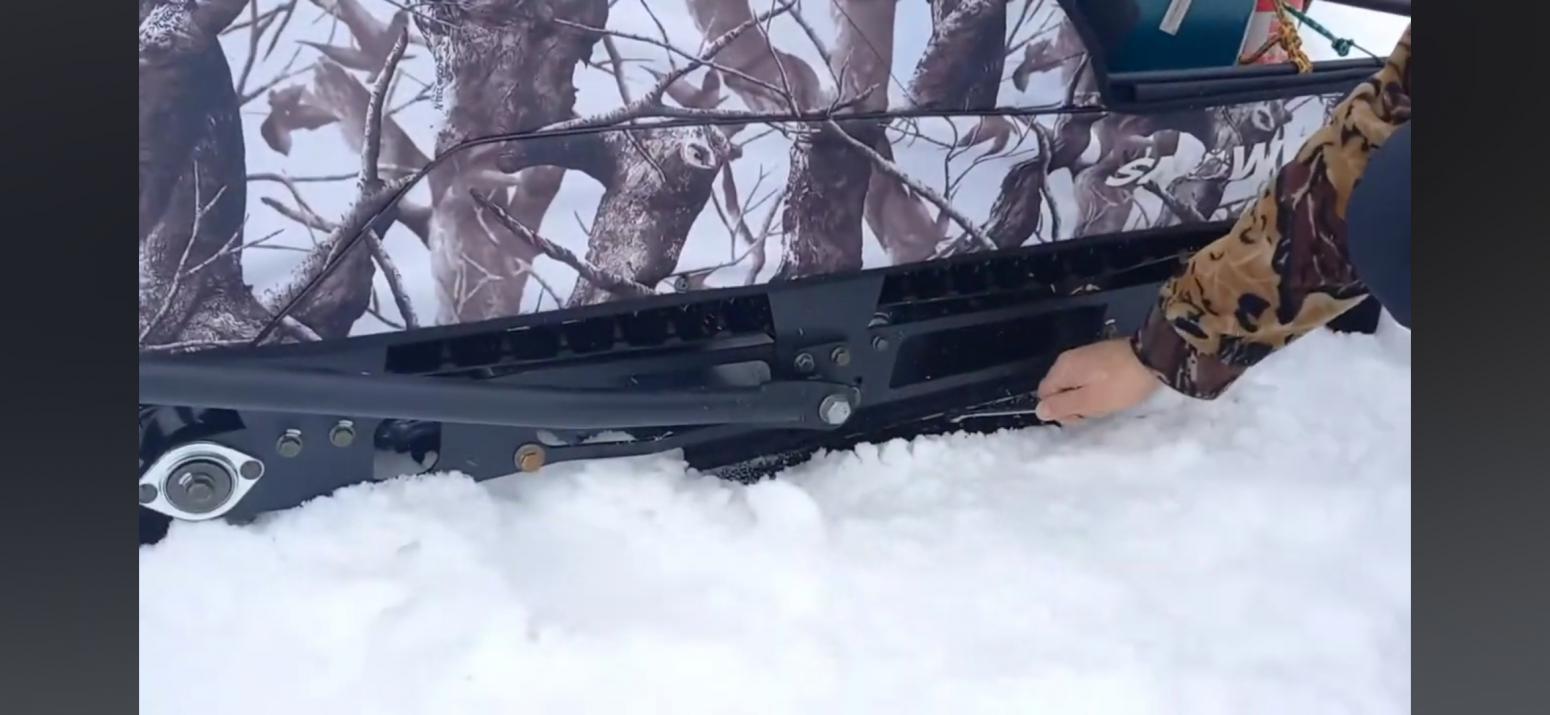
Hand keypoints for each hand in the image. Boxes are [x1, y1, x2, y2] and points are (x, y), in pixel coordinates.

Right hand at [1034, 338, 1161, 424]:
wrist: (1153, 357)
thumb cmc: (1119, 384)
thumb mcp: (1089, 401)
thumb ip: (1062, 406)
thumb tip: (1039, 411)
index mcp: (1062, 369)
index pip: (1044, 394)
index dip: (1059, 410)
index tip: (1082, 417)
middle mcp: (1068, 358)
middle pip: (1059, 389)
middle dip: (1073, 404)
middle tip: (1097, 411)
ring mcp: (1085, 355)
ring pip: (1075, 384)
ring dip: (1087, 397)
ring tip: (1107, 402)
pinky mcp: (1101, 355)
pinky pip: (1089, 377)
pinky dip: (1097, 388)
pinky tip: (1113, 391)